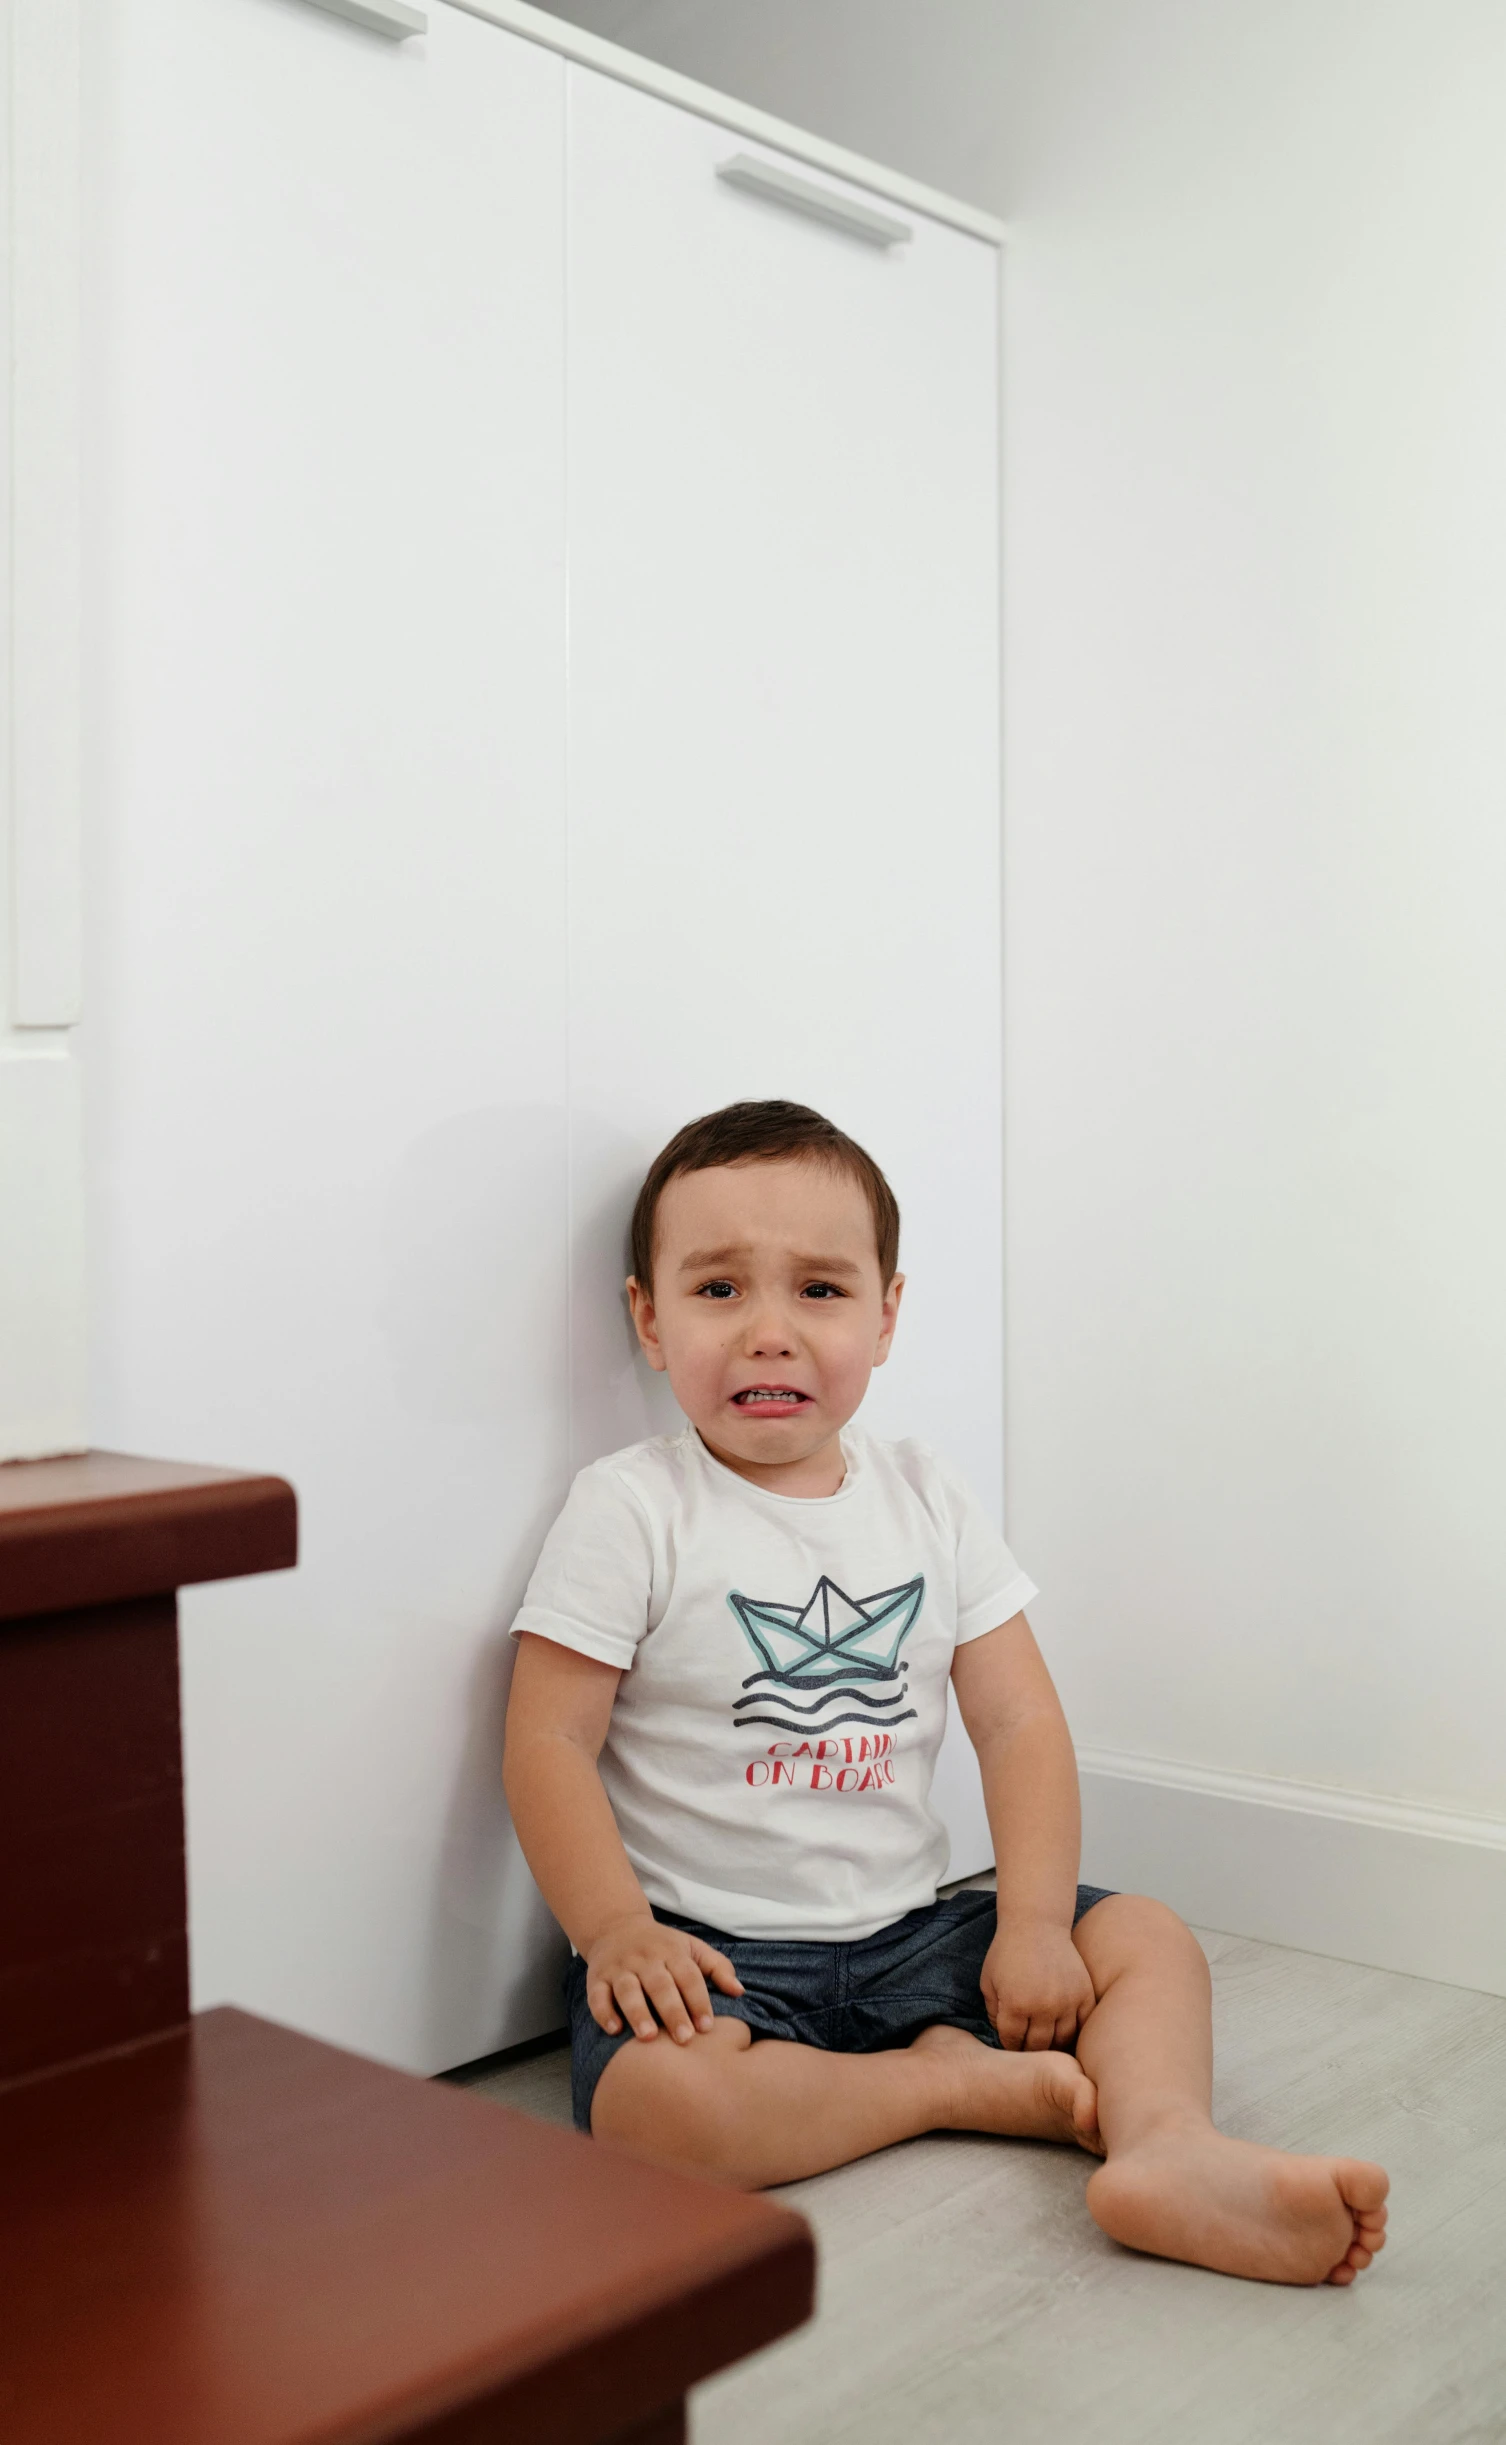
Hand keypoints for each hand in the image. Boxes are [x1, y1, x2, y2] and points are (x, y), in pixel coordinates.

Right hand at [585, 1912, 744, 2043]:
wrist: (616, 1926)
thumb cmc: (662, 1945)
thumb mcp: (691, 1948)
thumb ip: (717, 1967)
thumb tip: (739, 1991)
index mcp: (672, 1952)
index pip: (688, 1976)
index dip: (698, 2001)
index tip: (707, 2027)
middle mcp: (645, 1958)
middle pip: (660, 1985)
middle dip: (672, 2011)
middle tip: (684, 2039)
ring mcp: (620, 1967)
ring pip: (628, 1989)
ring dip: (638, 2013)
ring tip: (648, 2037)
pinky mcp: (597, 1977)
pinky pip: (597, 1995)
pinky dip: (603, 2012)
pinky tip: (614, 2030)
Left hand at [982, 1916, 1095, 2050]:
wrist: (1037, 1924)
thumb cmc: (1008, 1952)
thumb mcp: (988, 1981)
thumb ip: (992, 2012)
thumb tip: (1004, 2035)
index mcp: (1016, 2003)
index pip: (1012, 2040)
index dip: (1009, 2045)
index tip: (1010, 2044)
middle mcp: (1043, 2006)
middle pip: (1038, 2046)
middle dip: (1029, 2050)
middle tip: (1027, 2048)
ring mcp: (1067, 2001)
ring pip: (1063, 2040)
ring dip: (1053, 2045)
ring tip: (1046, 2043)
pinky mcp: (1084, 1994)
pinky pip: (1084, 2025)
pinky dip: (1076, 2033)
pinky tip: (1066, 2031)